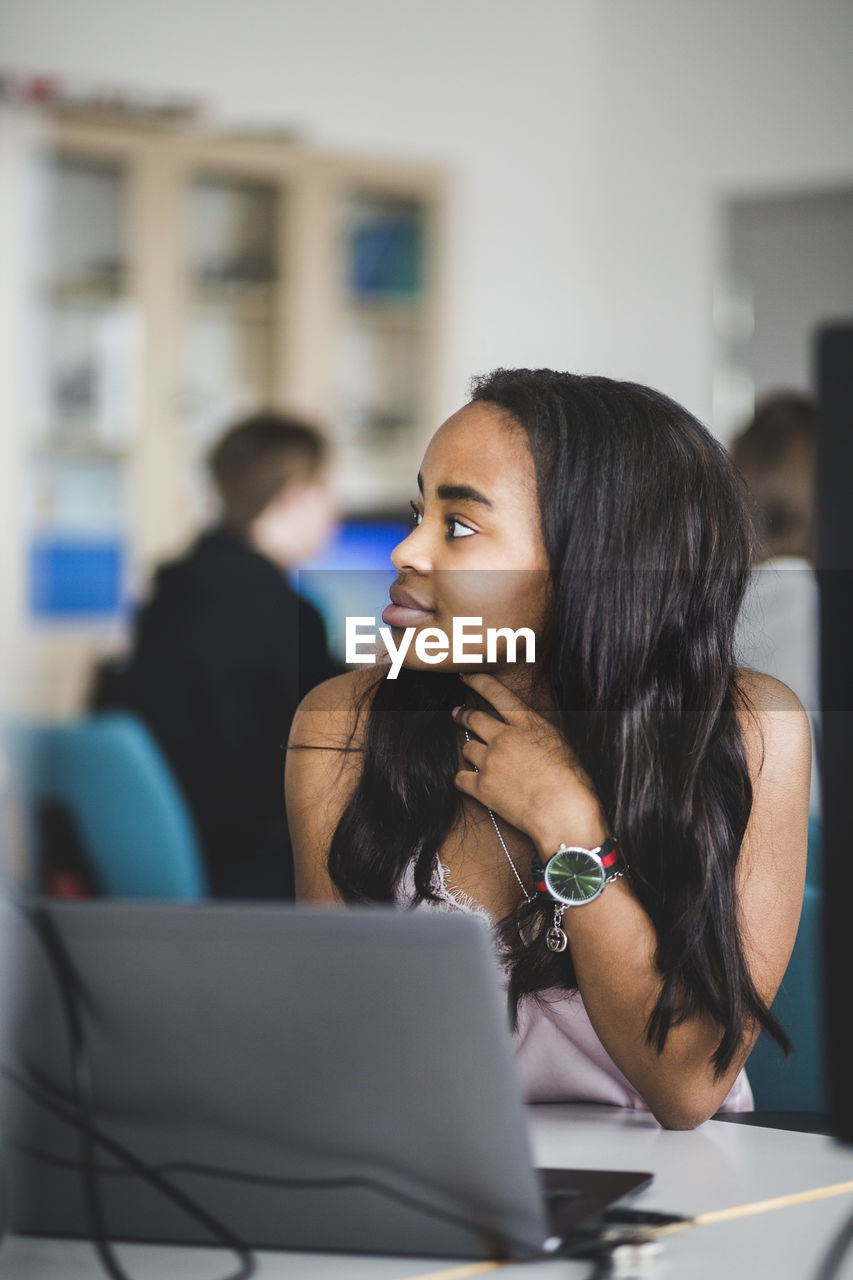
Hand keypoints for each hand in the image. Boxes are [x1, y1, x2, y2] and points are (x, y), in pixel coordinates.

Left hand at [452, 672, 608, 853]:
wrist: (564, 813)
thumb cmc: (573, 781)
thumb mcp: (561, 743)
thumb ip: (537, 730)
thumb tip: (527, 729)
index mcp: (527, 723)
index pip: (496, 692)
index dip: (477, 680)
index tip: (465, 676)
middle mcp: (505, 737)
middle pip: (473, 718)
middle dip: (462, 715)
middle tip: (457, 714)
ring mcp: (491, 762)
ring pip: (467, 747)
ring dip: (470, 749)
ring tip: (473, 753)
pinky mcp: (482, 788)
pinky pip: (460, 777)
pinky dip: (463, 778)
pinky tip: (469, 780)